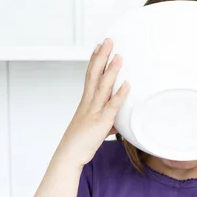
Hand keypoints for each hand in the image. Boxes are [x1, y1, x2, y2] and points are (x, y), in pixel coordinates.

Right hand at [56, 38, 129, 167]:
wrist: (69, 156)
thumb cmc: (80, 143)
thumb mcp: (95, 129)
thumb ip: (107, 122)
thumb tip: (116, 122)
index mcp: (86, 103)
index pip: (89, 76)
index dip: (94, 60)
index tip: (99, 46)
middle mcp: (88, 103)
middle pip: (94, 74)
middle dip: (102, 57)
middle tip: (108, 41)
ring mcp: (94, 112)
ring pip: (103, 87)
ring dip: (111, 70)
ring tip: (119, 56)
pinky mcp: (100, 123)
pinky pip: (111, 106)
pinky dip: (119, 94)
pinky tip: (127, 84)